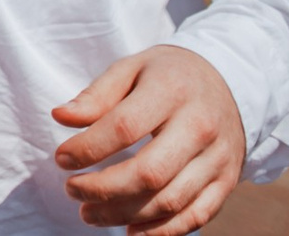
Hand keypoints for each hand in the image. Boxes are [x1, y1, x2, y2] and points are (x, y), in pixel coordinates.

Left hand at [53, 45, 246, 234]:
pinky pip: (196, 216)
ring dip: (124, 215)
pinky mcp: (227, 181)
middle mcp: (200, 126)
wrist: (227, 83)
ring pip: (170, 200)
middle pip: (149, 172)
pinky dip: (161, 231)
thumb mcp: (132, 69)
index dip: (88, 148)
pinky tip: (130, 230)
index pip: (125, 127)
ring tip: (89, 213)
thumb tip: (60, 116)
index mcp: (172, 91)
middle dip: (103, 189)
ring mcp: (218, 158)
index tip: (61, 159)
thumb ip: (97, 95)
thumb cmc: (168, 76)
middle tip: (71, 191)